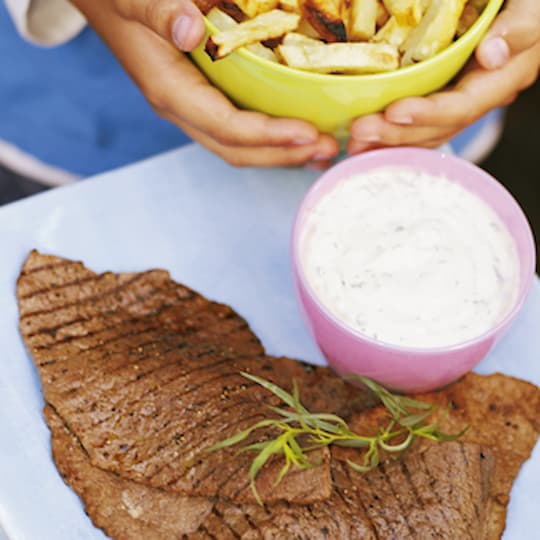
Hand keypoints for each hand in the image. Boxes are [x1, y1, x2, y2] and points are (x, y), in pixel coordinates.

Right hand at [70, 0, 338, 166]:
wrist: (103, 0)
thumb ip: (158, 10)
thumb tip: (192, 29)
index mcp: (170, 91)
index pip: (226, 127)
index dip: (268, 136)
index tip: (310, 133)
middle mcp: (183, 110)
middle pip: (238, 150)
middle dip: (284, 155)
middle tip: (330, 150)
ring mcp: (193, 109)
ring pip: (241, 146)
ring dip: (283, 153)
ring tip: (324, 151)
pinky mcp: (203, 100)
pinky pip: (240, 129)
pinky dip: (272, 137)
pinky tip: (300, 133)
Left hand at [348, 0, 539, 154]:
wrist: (513, 6)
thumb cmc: (524, 3)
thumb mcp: (531, 5)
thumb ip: (521, 26)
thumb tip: (491, 55)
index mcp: (503, 79)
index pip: (462, 106)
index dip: (428, 113)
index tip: (393, 112)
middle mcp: (481, 98)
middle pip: (437, 128)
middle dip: (396, 134)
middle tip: (358, 133)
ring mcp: (462, 101)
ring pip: (425, 132)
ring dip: (388, 141)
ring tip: (354, 144)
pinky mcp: (445, 97)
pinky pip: (419, 123)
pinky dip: (393, 133)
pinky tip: (367, 140)